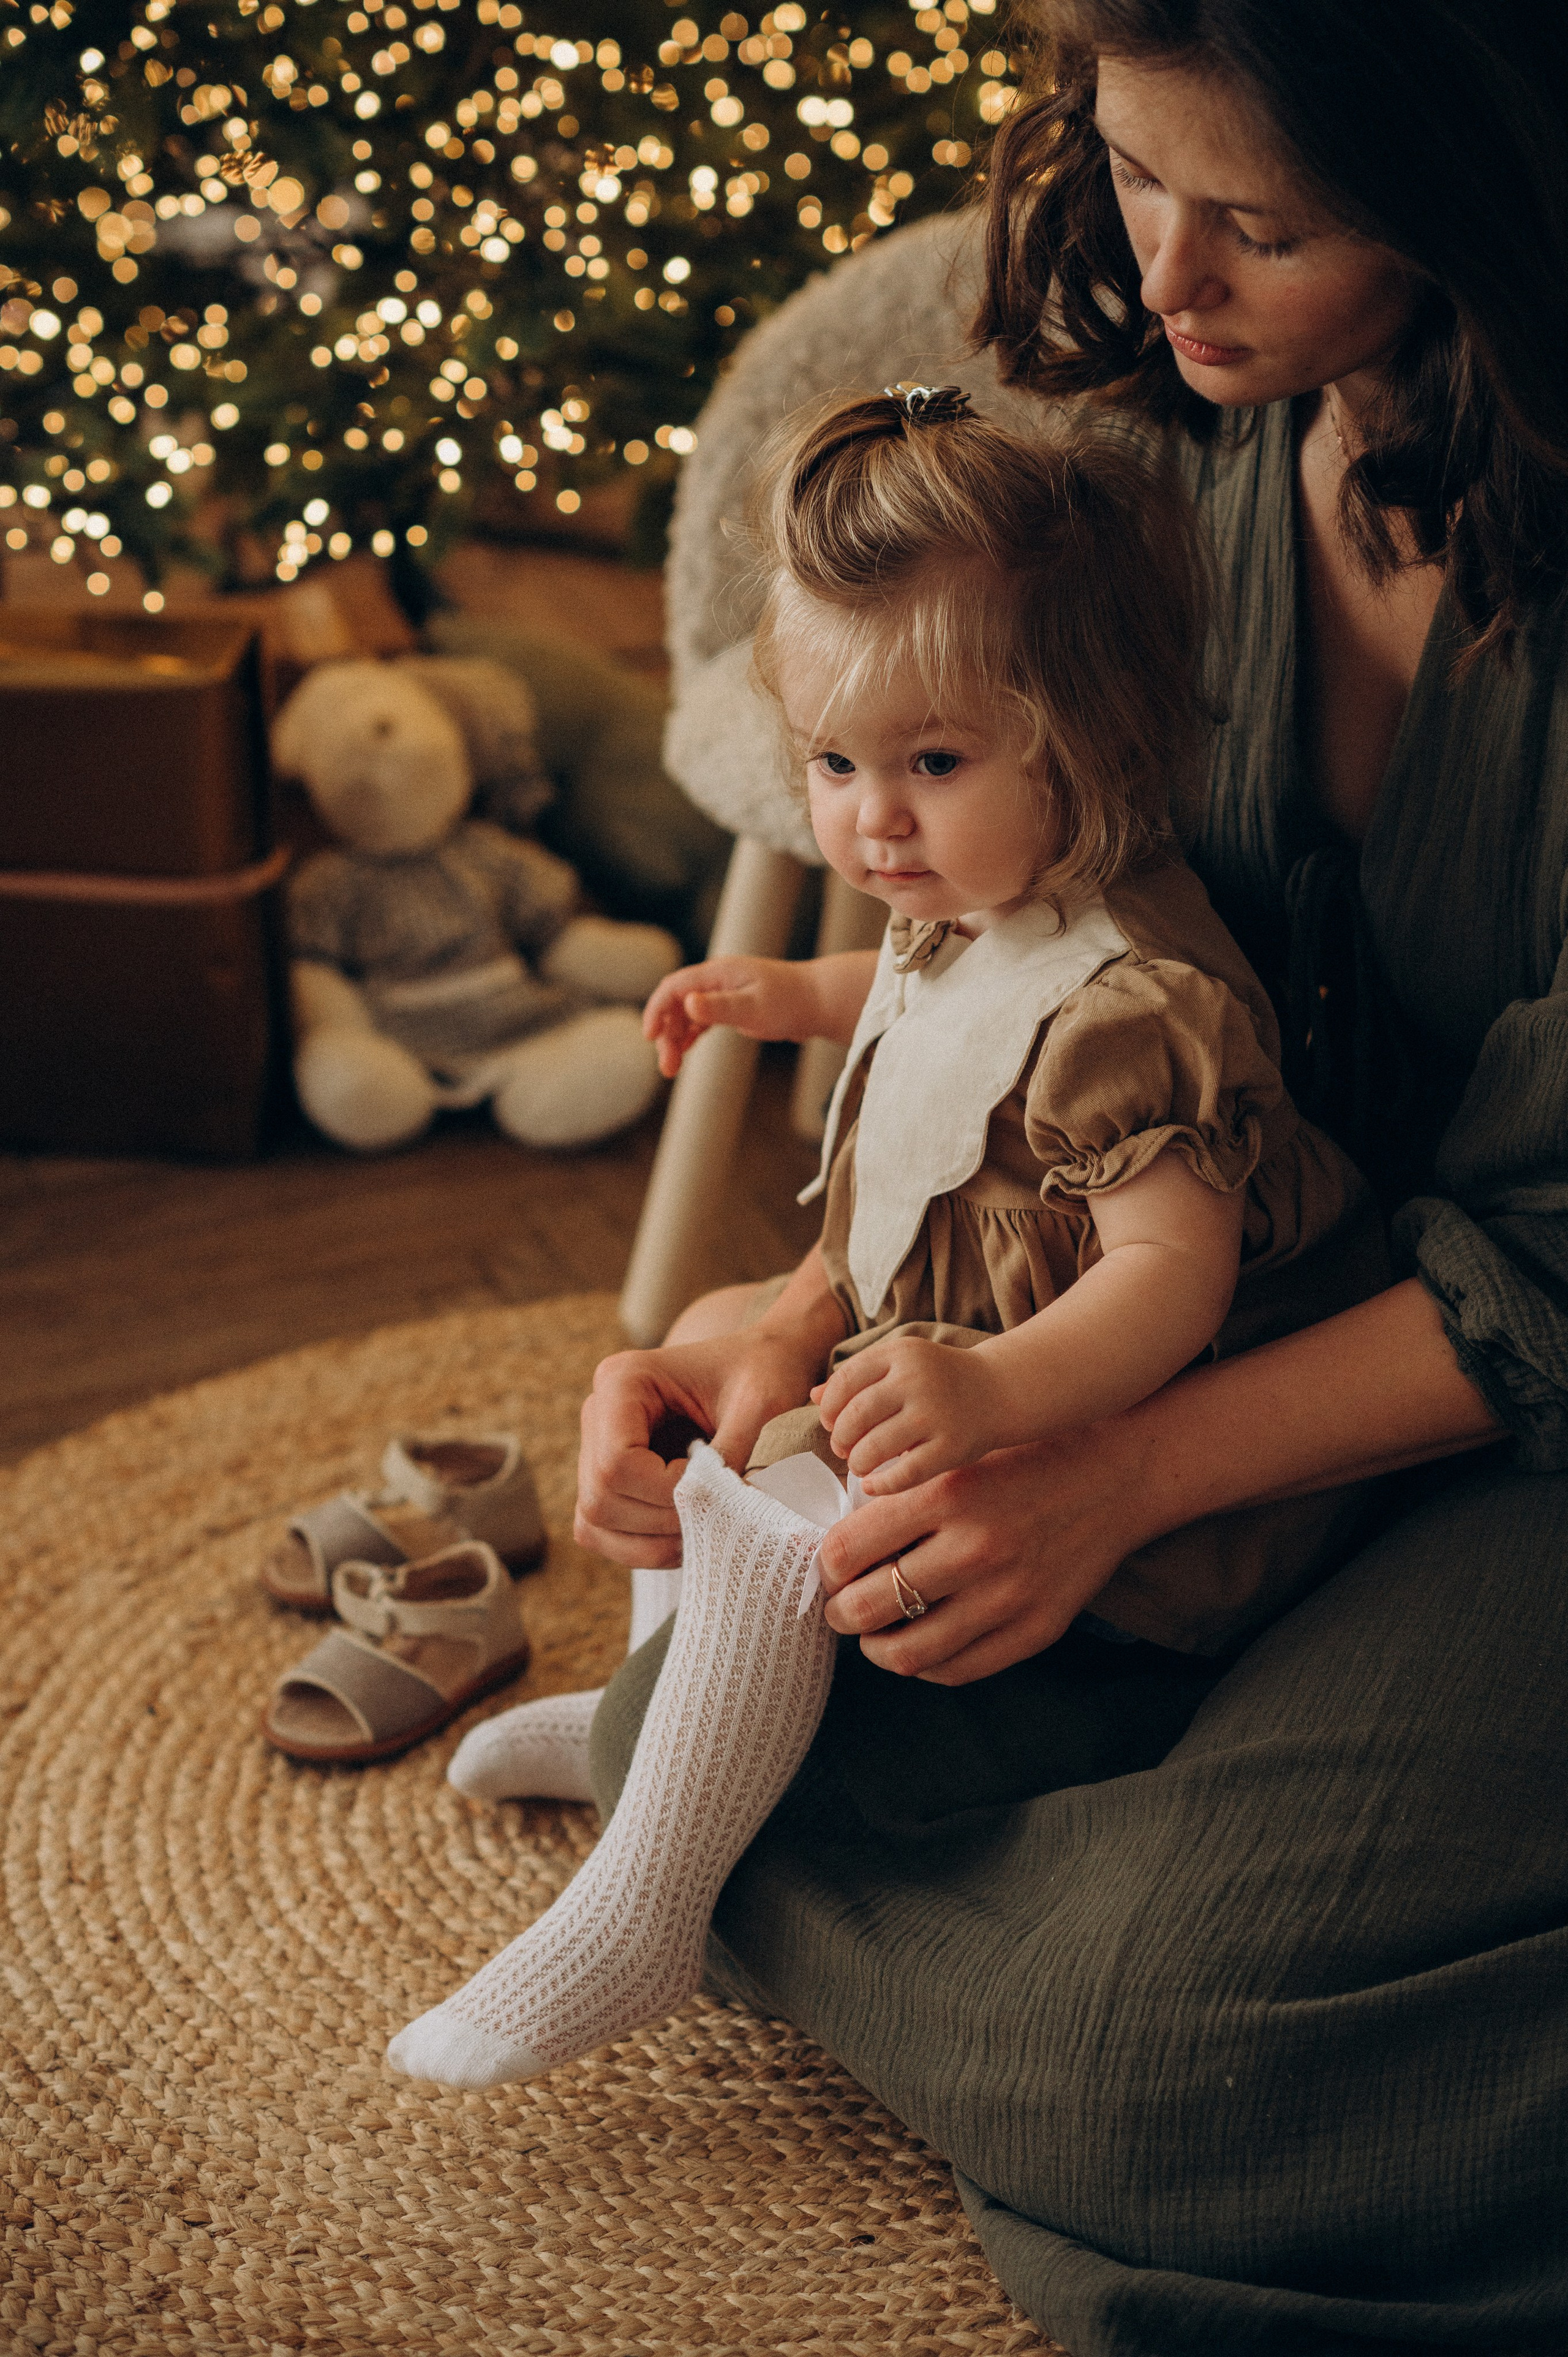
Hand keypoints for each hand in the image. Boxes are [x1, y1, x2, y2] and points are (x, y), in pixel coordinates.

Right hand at [575, 1324, 825, 1563]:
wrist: (763, 1364)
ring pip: (593, 1521)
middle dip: (662, 1521)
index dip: (666, 1492)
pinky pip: (601, 1532)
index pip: (616, 1462)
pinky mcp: (605, 1478)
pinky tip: (688, 1533)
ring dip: (652, 1542)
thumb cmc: (762, 1375)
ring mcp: (595, 1446)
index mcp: (623, 1379)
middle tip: (717, 1514)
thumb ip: (732, 1460)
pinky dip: (644, 1547)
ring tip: (706, 1528)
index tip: (717, 1486)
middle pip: (600, 1497)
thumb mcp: (760, 1408)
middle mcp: (598, 1411)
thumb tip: (718, 1521)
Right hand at [642, 955, 816, 1078]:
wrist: (820, 1001)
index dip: (656, 1010)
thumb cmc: (791, 1002)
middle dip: (666, 1034)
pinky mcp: (732, 1007)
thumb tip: (687, 1004)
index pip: (674, 988)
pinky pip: (701, 1020)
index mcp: (718, 973)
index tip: (648, 1037)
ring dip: (675, 1039)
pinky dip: (689, 1036)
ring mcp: (724, 993)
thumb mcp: (754, 1008)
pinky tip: (683, 1053)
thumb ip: (719, 1007)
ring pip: (686, 1015)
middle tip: (667, 1067)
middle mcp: (717, 980)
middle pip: (676, 1004)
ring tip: (671, 1068)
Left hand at [813, 1335, 1006, 1492]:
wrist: (999, 1390)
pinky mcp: (952, 1446)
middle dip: (841, 1437)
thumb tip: (813, 1396)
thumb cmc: (940, 1378)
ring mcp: (935, 1414)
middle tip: (842, 1448)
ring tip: (859, 1464)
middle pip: (855, 1415)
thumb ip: (859, 1376)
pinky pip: (905, 1473)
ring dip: (857, 1461)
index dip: (830, 1407)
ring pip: (874, 1446)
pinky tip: (874, 1485)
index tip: (830, 1423)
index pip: (845, 1380)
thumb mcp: (901, 1363)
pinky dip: (882, 1484)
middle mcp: (917, 1380)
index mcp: (901, 1352)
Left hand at [816, 1422, 1149, 1684]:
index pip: (847, 1549)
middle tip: (839, 1607)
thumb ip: (902, 1494)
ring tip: (872, 1634)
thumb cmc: (1028, 1458)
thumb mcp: (959, 1458)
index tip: (828, 1568)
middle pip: (868, 1606)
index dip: (824, 1567)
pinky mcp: (1037, 1628)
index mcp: (949, 1494)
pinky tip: (919, 1647)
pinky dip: (925, 1666)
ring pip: (908, 1653)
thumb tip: (839, 1543)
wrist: (1118, 1474)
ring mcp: (1009, 1595)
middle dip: (840, 1613)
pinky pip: (958, 1669)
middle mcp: (976, 1548)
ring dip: (876, 1648)